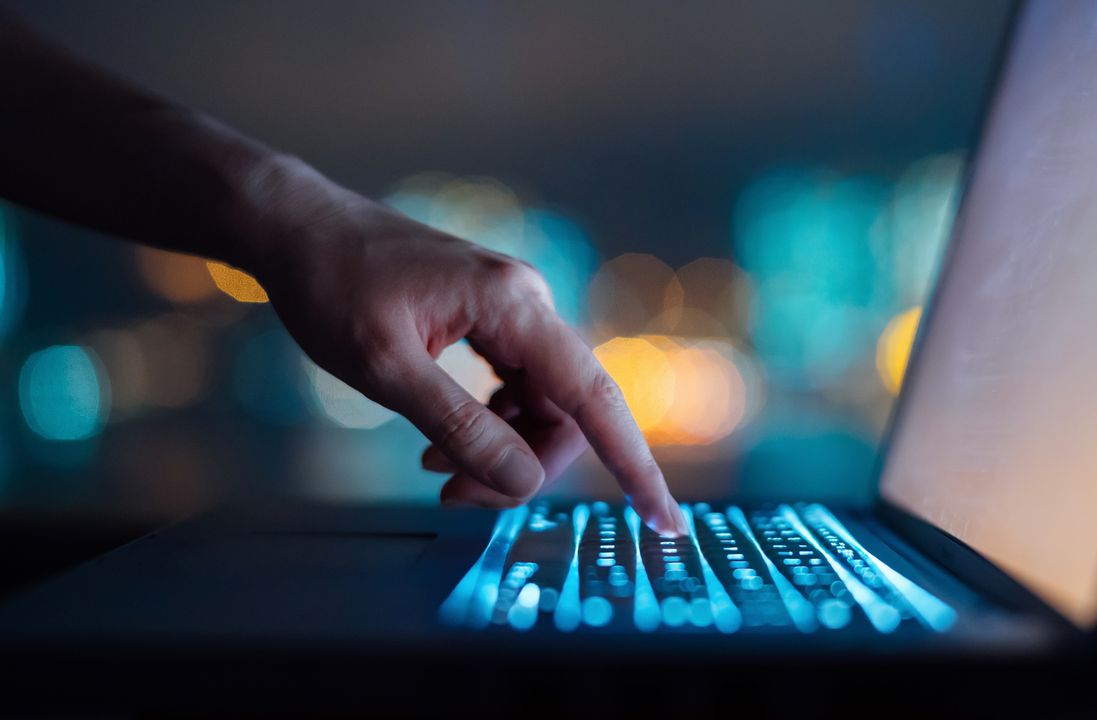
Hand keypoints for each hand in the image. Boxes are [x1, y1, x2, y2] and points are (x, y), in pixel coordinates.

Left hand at [249, 186, 688, 536]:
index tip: (663, 519)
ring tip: (436, 467)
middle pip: (564, 409)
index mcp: (514, 306)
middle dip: (524, 464)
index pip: (594, 398)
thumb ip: (460, 426)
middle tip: (457, 496)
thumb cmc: (331, 285)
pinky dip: (487, 423)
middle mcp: (526, 303)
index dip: (633, 464)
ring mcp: (510, 309)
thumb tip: (524, 479)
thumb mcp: (386, 368)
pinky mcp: (489, 317)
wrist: (296, 227)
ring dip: (501, 447)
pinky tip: (440, 441)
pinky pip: (513, 386)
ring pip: (538, 403)